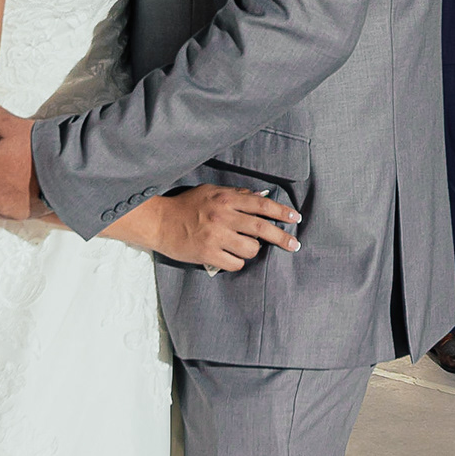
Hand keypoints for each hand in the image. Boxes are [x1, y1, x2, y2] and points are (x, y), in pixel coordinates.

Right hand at [148, 185, 300, 271]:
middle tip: (294, 244)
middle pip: (262, 228)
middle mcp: (222, 216)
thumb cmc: (185, 205)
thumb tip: (259, 197)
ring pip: (251, 248)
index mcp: (225, 198)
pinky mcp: (208, 254)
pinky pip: (235, 263)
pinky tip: (229, 257)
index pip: (261, 204)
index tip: (295, 218)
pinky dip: (237, 262)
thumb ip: (235, 194)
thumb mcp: (210, 192)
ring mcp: (215, 236)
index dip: (281, 212)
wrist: (159, 222)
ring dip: (253, 250)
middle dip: (282, 237)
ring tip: (243, 247)